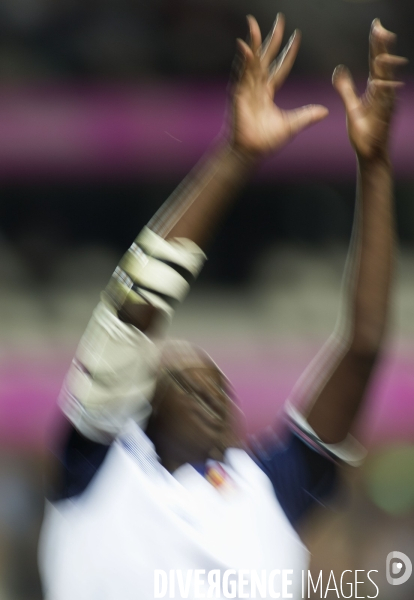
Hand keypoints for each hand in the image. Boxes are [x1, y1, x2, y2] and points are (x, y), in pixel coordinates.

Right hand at [231, 14, 328, 157]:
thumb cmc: (266, 141)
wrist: (250, 152)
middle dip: (272, 39)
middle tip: (280, 20)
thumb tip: (326, 111)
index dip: (288, 53)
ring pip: (252, 61)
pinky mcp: (238, 94)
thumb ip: (306, 116)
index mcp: (268, 93)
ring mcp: (246, 89)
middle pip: (265, 57)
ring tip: (253, 24)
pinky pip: (241, 73)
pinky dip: (243, 60)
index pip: (280, 68)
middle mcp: (256, 87)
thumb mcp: (291, 125)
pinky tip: (245, 47)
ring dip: (253, 42)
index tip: (296, 37)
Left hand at [333, 19, 406, 162]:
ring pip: (387, 82)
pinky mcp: (385, 117)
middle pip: (383, 67)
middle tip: (381, 30)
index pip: (375, 63)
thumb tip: (338, 70)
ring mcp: (387, 104)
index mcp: (376, 89)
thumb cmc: (364, 132)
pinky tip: (378, 83)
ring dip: (385, 68)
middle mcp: (384, 93)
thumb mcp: (352, 107)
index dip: (376, 45)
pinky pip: (384, 102)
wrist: (371, 154)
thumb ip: (346, 88)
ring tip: (380, 54)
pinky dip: (382, 92)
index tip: (376, 27)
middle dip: (383, 49)